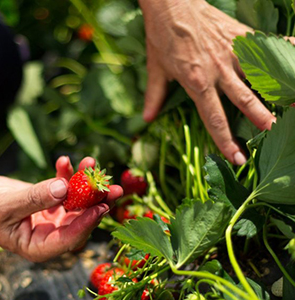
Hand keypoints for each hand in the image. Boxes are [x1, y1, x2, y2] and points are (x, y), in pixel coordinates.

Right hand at [0, 156, 122, 261]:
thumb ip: (35, 199)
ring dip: (84, 184)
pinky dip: (65, 174)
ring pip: (76, 203)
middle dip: (96, 202)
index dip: (86, 223)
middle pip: (79, 221)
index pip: (68, 239)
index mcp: (38, 247)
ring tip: (91, 163)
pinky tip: (64, 160)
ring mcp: (49, 218)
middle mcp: (48, 235)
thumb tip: (63, 189)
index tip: (101, 206)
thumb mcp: (7, 206)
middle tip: (113, 187)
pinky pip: (63, 188)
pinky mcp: (47, 202)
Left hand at [139, 0, 274, 164]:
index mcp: (197, 82)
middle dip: (261, 119)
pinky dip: (286, 52)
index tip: (237, 158)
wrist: (173, 4)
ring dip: (279, 91)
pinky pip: (268, 47)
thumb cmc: (163, 37)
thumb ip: (155, 96)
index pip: (214, 118)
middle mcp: (219, 70)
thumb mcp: (156, 69)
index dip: (225, 141)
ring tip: (293, 106)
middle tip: (274, 134)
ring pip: (262, 76)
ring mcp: (233, 52)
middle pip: (245, 100)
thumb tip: (146, 119)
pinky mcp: (242, 37)